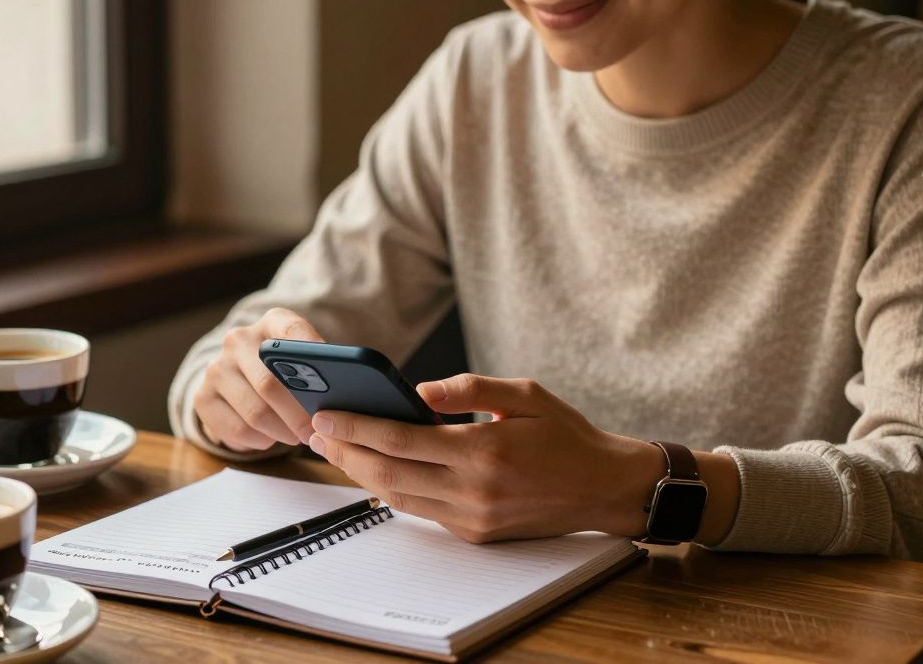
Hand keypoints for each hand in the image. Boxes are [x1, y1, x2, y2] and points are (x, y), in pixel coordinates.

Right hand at [194, 307, 324, 451]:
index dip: (311, 351)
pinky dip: (260, 440)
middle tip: (318, 432)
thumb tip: (345, 391)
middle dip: (299, 414)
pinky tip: (271, 437)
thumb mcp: (302, 362)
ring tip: (298, 438)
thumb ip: (320, 369)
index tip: (333, 374)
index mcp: (270, 323)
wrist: (237, 383)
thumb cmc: (283, 374)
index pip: (291, 330)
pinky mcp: (203, 397)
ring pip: (255, 412)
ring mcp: (216, 368)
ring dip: (282, 432)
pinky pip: (237, 429)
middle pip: (270, 382)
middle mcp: (238, 340)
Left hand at [308, 373, 668, 542]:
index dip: (356, 428)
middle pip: (388, 473)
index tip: (326, 415)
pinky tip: (377, 468)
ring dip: (362, 474)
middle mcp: (473, 489)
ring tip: (337, 449)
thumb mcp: (525, 394)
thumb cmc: (566, 435)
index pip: (400, 439)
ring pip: (399, 496)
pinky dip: (394, 488)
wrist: (605, 488)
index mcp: (483, 449)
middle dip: (345, 453)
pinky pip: (422, 510)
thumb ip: (469, 389)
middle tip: (317, 433)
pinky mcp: (476, 533)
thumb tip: (418, 392)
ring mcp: (473, 516)